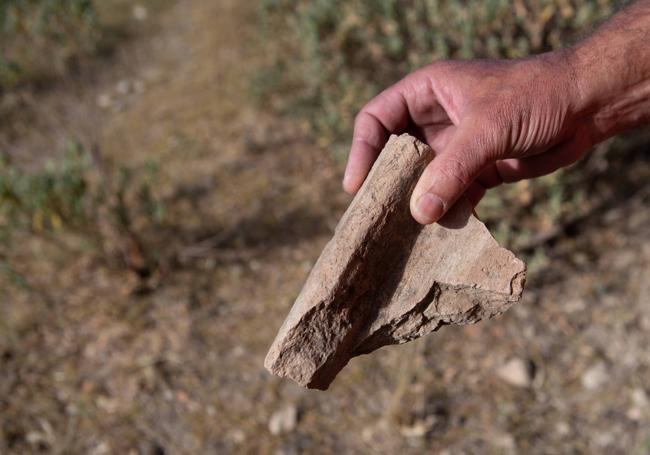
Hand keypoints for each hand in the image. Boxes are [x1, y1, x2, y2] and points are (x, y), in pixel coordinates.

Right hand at [343, 50, 593, 223]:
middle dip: (387, 184)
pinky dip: (447, 213)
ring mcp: (456, 147)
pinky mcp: (478, 170)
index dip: (362, 151)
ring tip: (405, 233)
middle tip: (376, 216)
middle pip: (395, 155)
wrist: (586, 106)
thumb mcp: (487, 128)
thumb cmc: (535, 96)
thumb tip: (420, 214)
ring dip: (417, 203)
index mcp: (427, 93)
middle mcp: (435, 120)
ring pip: (423, 180)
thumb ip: (452, 170)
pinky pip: (451, 195)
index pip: (377, 119)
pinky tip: (443, 231)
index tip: (356, 186)